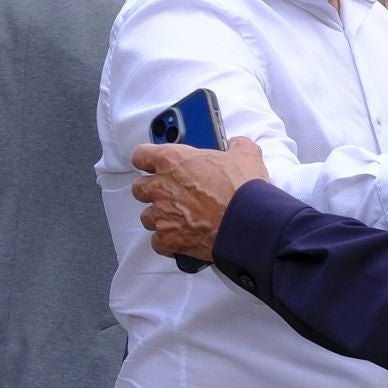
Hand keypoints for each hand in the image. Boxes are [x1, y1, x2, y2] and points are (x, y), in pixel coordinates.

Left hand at [131, 136, 268, 261]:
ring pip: (146, 217)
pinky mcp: (169, 239)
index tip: (153, 163)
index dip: (147, 159)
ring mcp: (162, 215)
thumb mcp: (245, 154)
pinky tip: (181, 239)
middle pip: (139, 187)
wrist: (248, 222)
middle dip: (151, 190)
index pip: (141, 155)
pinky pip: (157, 243)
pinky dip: (168, 242)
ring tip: (178, 217)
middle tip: (169, 191)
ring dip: (159, 217)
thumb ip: (236, 145)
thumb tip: (237, 144)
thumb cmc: (242, 188)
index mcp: (172, 160)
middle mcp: (161, 187)